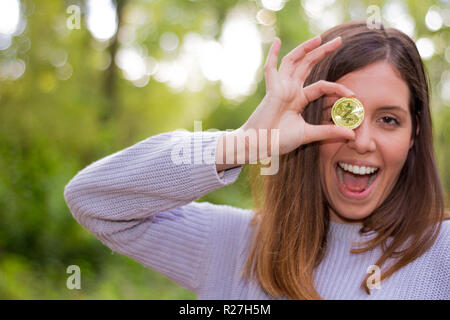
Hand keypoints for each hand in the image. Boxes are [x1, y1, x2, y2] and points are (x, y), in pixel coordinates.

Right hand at [239, 35, 355, 158]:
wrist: (261, 145)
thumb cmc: (280, 140)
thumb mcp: (308, 134)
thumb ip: (329, 132)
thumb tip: (352, 134)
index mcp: (299, 99)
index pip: (322, 86)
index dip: (338, 88)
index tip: (353, 95)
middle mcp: (290, 89)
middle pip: (308, 65)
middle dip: (323, 52)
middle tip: (339, 40)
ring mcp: (281, 88)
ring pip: (294, 62)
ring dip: (305, 48)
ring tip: (319, 38)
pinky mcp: (272, 90)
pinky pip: (270, 69)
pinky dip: (273, 55)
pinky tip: (277, 41)